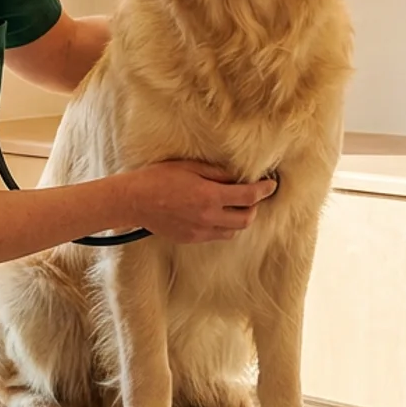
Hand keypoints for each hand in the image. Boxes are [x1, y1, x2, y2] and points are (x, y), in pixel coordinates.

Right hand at [122, 161, 277, 243]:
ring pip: (233, 231)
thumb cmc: (159, 178)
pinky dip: (222, 226)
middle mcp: (208, 217)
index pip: (248, 197)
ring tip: (233, 207)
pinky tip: (215, 215)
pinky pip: (216, 236)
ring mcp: (200, 231)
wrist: (134, 201)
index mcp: (210, 196)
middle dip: (254, 207)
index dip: (264, 190)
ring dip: (239, 219)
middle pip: (246, 219)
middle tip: (251, 196)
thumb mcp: (190, 167)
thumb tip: (238, 177)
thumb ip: (217, 173)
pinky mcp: (191, 239)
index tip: (270, 185)